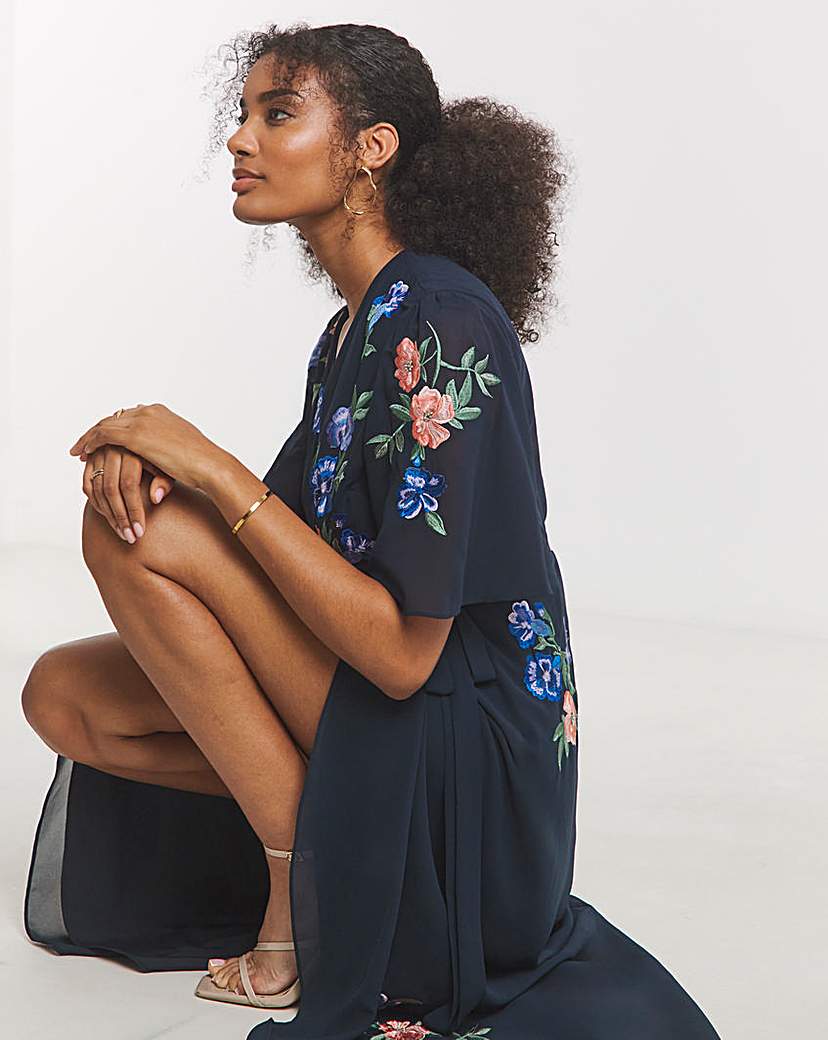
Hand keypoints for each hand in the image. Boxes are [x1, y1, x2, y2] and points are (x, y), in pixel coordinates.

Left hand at [68, 403, 220, 490]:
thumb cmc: (201, 464)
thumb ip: (166, 450)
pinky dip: (91, 443)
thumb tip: (161, 460)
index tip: (103, 439)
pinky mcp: (135, 435)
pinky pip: (104, 435)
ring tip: (78, 451)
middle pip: (113, 417)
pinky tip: (84, 454)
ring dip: (89, 437)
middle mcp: (148, 411)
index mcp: (160, 412)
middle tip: (84, 445)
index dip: (113, 427)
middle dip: (96, 430)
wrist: (209, 465)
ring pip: (104, 424)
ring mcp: (141, 420)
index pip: (128, 415)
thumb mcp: (181, 451)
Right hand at [82, 445, 175, 541]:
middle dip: (120, 517)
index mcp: (133, 448)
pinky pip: (88, 486)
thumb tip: (155, 499)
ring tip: (122, 533)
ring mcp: (99, 453)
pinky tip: (109, 518)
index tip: (140, 531)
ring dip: (109, 516)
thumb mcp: (169, 466)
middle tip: (130, 537)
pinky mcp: (91, 460)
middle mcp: (113, 448)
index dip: (134, 510)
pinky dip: (96, 503)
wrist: (150, 439)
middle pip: (111, 489)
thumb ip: (164, 481)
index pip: (129, 485)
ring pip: (98, 490)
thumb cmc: (163, 457)